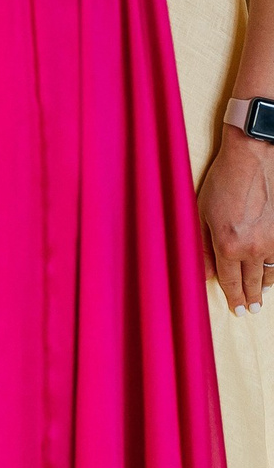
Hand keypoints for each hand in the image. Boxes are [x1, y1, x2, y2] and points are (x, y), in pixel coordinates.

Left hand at [201, 123, 273, 314]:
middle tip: (251, 311)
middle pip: (253, 283)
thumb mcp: (201, 211)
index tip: (238, 311)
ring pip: (271, 273)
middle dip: (251, 299)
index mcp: (229, 245)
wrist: (255, 156)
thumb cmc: (224, 180)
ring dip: (265, 285)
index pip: (231, 282)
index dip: (234, 298)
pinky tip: (272, 272)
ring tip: (261, 294)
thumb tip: (202, 274)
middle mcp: (254, 248)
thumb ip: (201, 246)